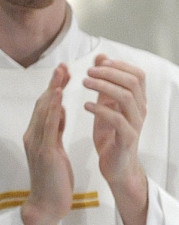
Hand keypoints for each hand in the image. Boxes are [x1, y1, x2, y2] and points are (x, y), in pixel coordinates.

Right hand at [21, 63, 73, 224]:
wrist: (47, 206)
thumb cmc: (53, 181)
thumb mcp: (56, 151)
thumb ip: (56, 130)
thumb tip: (61, 110)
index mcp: (35, 135)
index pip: (44, 106)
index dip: (53, 88)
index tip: (62, 73)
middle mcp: (32, 135)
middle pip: (42, 104)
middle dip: (53, 84)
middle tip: (63, 66)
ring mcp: (37, 142)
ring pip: (44, 110)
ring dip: (53, 90)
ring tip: (61, 73)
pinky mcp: (45, 151)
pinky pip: (49, 125)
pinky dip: (53, 108)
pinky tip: (59, 95)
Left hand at [84, 54, 147, 224]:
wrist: (115, 167)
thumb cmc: (110, 135)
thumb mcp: (106, 105)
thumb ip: (105, 84)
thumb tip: (101, 57)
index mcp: (136, 101)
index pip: (138, 75)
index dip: (120, 65)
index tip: (100, 62)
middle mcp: (140, 111)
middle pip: (133, 82)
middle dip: (110, 73)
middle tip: (88, 73)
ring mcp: (135, 125)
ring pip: (127, 98)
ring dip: (104, 87)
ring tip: (84, 84)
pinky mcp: (127, 139)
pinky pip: (118, 120)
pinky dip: (101, 110)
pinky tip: (85, 106)